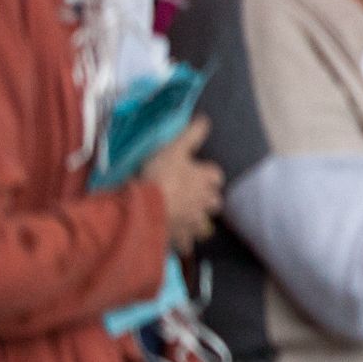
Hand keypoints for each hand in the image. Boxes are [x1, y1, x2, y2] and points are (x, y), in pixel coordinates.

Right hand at [143, 115, 222, 252]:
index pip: (216, 175)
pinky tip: (175, 240)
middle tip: (193, 194)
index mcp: (205, 179)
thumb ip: (191, 134)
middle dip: (207, 198)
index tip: (198, 171)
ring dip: (197, 219)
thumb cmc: (161, 175)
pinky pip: (186, 243)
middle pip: (214, 201)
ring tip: (185, 216)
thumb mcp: (174, 148)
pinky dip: (182, 241)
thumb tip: (206, 119)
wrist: (146, 209)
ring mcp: (194, 221)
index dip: (208, 173)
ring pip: (203, 223)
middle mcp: (204, 202)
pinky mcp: (181, 237)